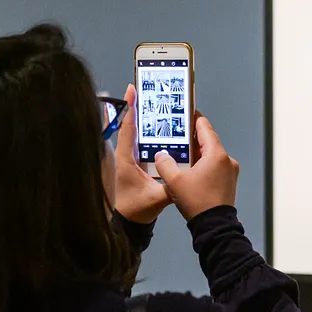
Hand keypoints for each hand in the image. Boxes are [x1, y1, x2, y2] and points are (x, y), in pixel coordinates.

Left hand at [113, 83, 171, 223]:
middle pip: (130, 125)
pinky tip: (155, 126)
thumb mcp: (157, 198)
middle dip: (138, 107)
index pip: (128, 128)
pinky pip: (136, 143)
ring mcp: (126, 159)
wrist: (126, 222)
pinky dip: (143, 132)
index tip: (132, 89)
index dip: (130, 108)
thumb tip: (186, 175)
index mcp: (126, 159)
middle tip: (147, 90)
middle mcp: (124, 155)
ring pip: (133, 133)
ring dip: (141, 118)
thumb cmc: (137, 209)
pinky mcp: (131, 164)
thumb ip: (171, 187)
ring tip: (153, 103)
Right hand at [154, 114, 238, 219]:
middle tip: (176, 135)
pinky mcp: (229, 182)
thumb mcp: (174, 181)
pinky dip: (203, 165)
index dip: (193, 118)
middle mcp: (227, 160)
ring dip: (197, 154)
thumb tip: (161, 154)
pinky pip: (214, 167)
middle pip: (208, 141)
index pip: (205, 127)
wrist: (214, 227)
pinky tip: (190, 170)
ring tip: (179, 154)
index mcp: (216, 154)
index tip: (184, 113)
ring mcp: (230, 172)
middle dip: (192, 138)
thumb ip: (165, 163)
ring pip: (211, 155)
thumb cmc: (197, 201)